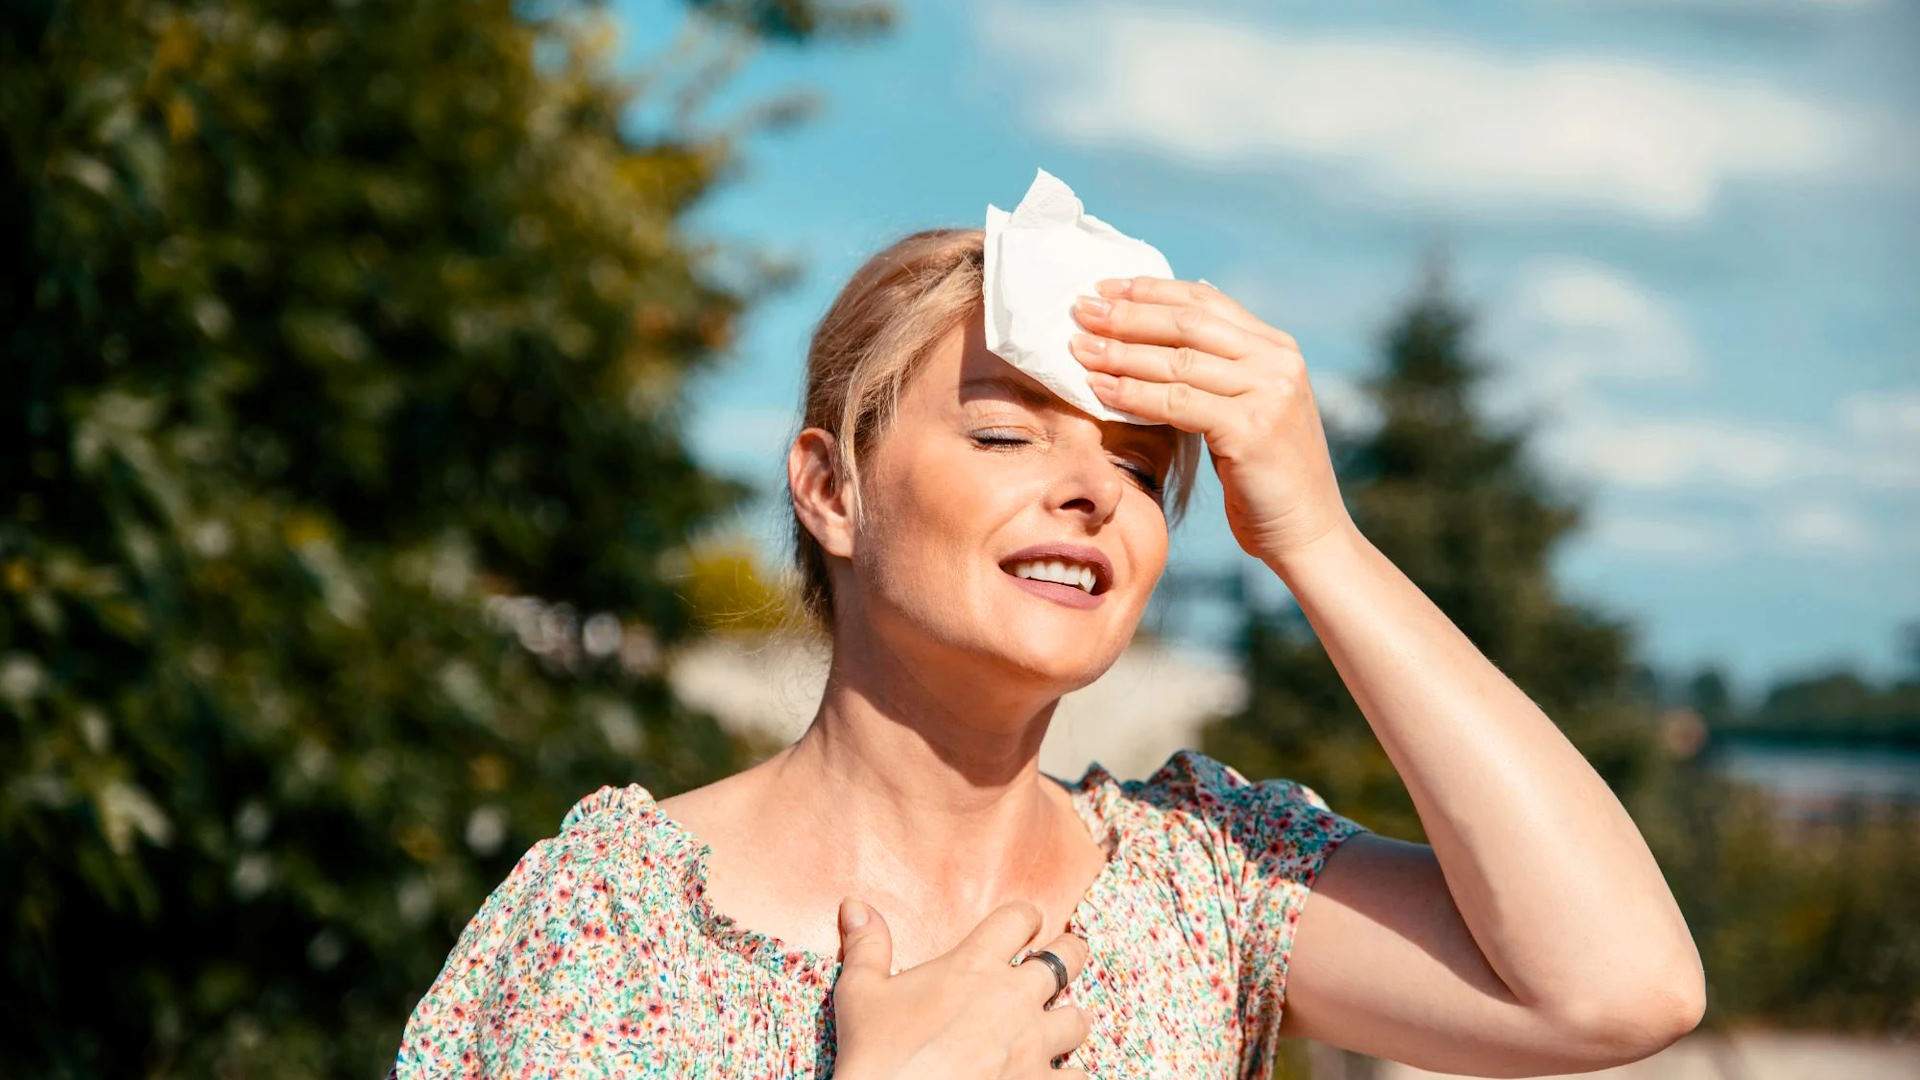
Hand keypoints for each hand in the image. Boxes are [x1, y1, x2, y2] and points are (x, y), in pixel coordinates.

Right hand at [831, 897, 1092, 1079]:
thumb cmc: (876, 1053)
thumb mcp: (860, 993)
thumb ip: (866, 945)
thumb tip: (853, 904)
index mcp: (974, 964)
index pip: (1020, 917)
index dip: (1026, 918)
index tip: (1026, 926)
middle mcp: (1014, 997)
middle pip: (1068, 958)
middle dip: (1068, 955)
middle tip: (1063, 960)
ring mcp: (1033, 1045)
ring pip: (1078, 1019)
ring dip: (1069, 1021)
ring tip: (1060, 1025)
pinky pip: (1078, 1077)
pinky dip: (1068, 1076)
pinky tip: (1056, 1076)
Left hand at [1069, 276, 1354, 566]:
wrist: (1308, 533)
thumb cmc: (1266, 478)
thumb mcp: (1246, 410)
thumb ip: (1218, 372)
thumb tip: (1162, 333)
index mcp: (1276, 348)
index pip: (1205, 302)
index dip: (1151, 291)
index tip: (1105, 287)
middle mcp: (1277, 361)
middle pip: (1187, 324)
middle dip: (1128, 314)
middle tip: (1080, 310)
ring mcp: (1268, 393)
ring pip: (1178, 361)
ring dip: (1121, 352)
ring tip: (1078, 349)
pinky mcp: (1252, 429)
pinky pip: (1177, 403)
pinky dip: (1133, 394)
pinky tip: (1100, 390)